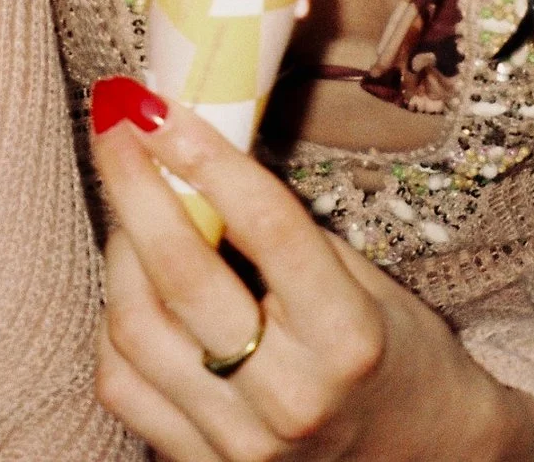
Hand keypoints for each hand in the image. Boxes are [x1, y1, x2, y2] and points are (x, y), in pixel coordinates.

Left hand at [89, 77, 533, 461]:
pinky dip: (115, 321)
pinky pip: (122, 384)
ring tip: (131, 203)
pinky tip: (134, 283)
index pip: (265, 227)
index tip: (161, 106)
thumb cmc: (394, 355)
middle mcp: (289, 397)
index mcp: (347, 339)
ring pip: (134, 327)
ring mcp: (239, 443)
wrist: (418, 457)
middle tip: (115, 123)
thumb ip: (285, 235)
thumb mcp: (368, 283)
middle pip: (182, 274)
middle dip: (135, 184)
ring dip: (120, 247)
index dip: (206, 157)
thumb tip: (196, 160)